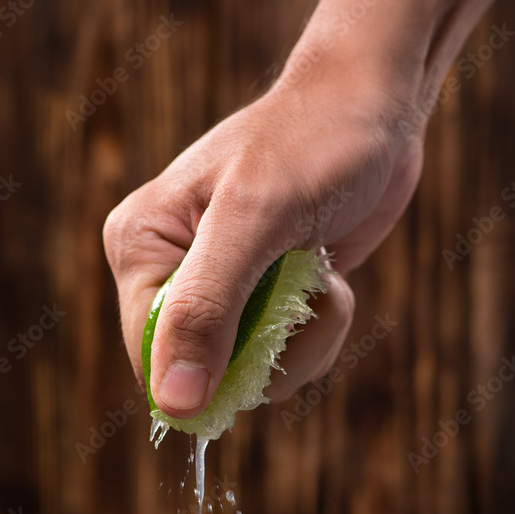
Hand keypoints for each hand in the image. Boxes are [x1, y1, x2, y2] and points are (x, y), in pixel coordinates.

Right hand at [103, 63, 423, 418]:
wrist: (374, 108)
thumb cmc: (313, 143)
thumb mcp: (255, 220)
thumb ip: (206, 310)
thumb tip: (172, 405)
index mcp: (139, 246)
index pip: (150, 356)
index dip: (211, 371)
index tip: (271, 336)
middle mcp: (169, 273)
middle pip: (203, 374)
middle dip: (269, 346)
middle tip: (303, 283)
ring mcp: (218, 290)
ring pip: (251, 374)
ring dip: (305, 336)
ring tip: (318, 271)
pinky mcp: (262, 300)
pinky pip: (282, 357)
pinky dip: (318, 329)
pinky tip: (327, 276)